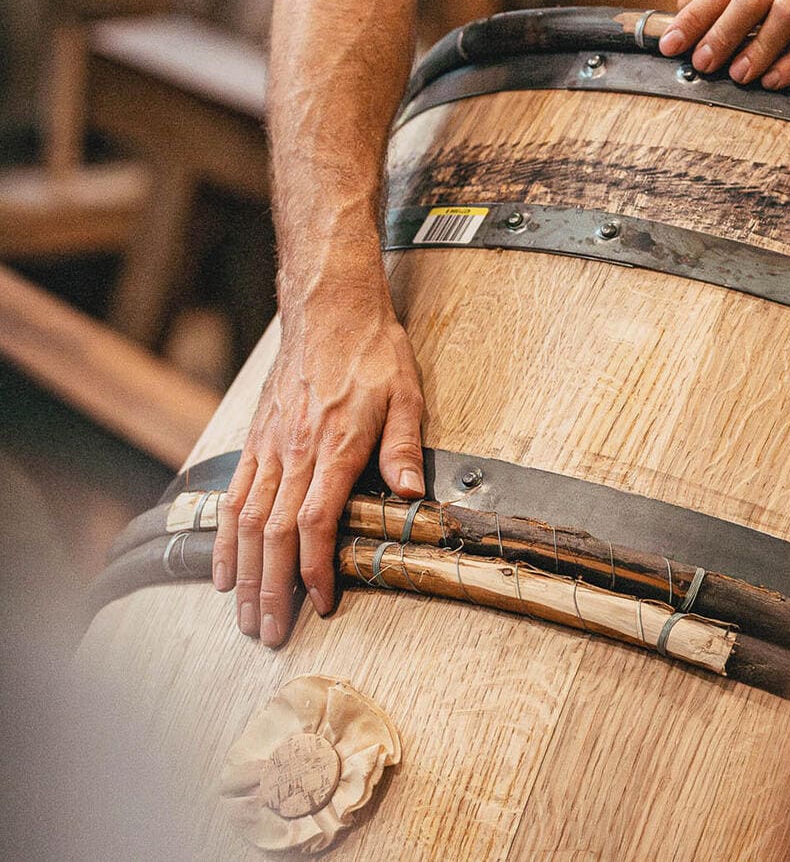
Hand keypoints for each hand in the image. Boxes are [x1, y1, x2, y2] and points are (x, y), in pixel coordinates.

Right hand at [212, 283, 424, 646]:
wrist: (330, 307)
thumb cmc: (372, 349)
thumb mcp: (406, 393)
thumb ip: (403, 448)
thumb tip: (414, 495)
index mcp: (334, 445)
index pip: (315, 522)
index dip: (314, 570)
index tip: (320, 603)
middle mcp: (295, 450)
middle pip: (273, 534)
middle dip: (271, 590)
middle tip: (270, 634)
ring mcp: (270, 446)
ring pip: (246, 522)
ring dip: (245, 574)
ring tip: (245, 617)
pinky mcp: (256, 439)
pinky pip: (234, 496)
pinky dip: (225, 537)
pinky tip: (224, 568)